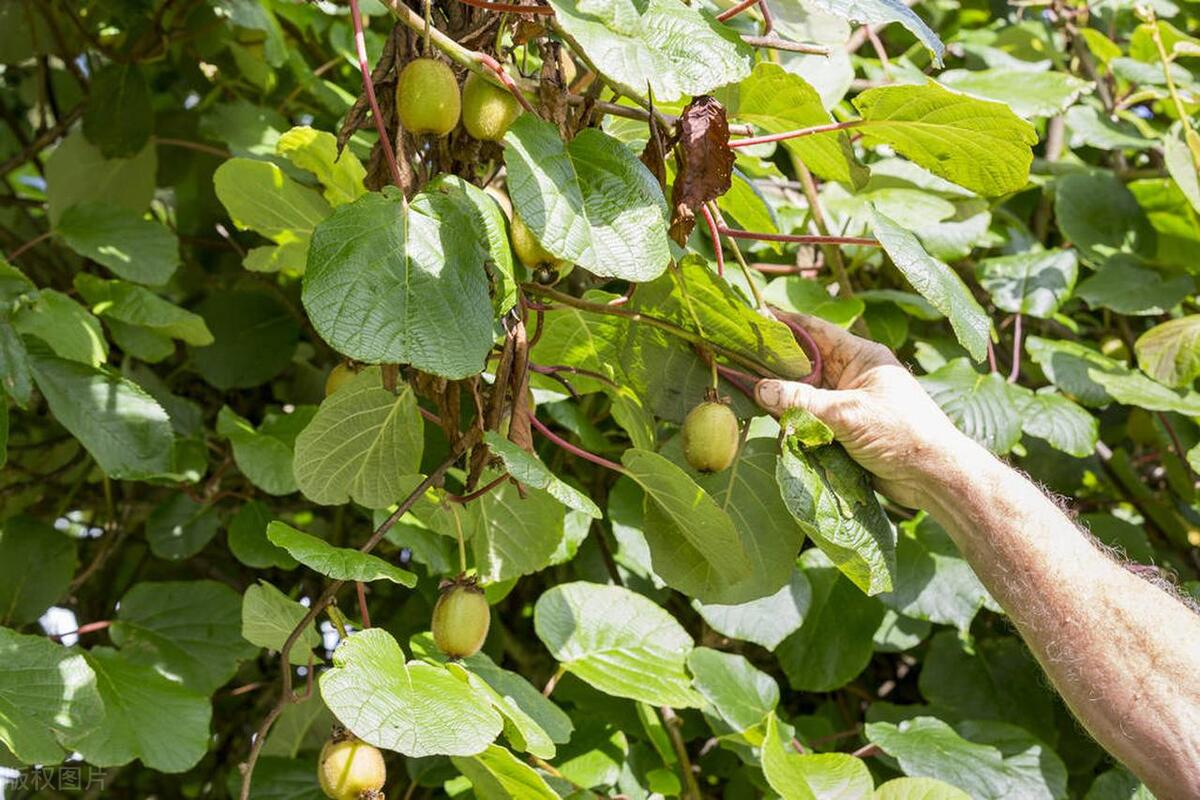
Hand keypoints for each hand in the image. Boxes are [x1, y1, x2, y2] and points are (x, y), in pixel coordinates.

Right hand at [755, 313, 975, 508]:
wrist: (933, 476)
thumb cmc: (902, 433)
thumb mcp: (848, 414)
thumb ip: (802, 402)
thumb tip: (759, 389)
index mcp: (861, 357)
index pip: (815, 330)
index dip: (784, 322)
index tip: (754, 315)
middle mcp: (852, 376)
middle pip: (804, 363)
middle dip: (774, 362)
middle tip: (737, 357)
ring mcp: (847, 403)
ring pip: (803, 394)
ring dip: (780, 396)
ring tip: (744, 387)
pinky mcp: (843, 430)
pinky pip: (809, 420)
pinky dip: (790, 420)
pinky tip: (767, 419)